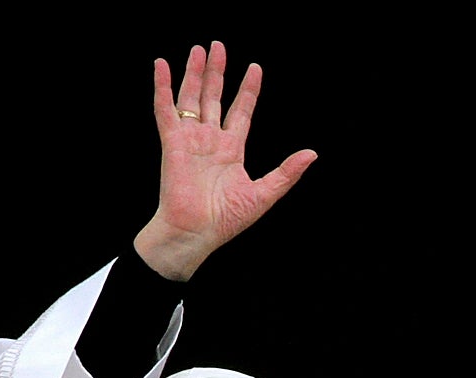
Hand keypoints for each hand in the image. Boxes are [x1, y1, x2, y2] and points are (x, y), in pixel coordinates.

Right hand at [134, 41, 317, 279]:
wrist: (195, 233)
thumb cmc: (225, 220)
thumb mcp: (264, 194)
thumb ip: (286, 172)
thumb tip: (312, 153)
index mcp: (231, 150)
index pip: (241, 111)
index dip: (247, 90)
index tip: (255, 68)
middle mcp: (210, 141)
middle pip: (214, 97)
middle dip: (217, 72)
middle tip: (218, 46)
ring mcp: (190, 140)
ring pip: (192, 98)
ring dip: (194, 73)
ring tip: (200, 48)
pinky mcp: (172, 143)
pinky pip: (165, 110)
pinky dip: (163, 87)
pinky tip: (162, 65)